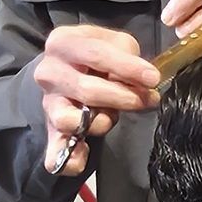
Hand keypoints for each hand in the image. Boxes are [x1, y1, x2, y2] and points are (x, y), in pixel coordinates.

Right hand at [35, 24, 159, 175]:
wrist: (67, 71)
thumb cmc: (96, 56)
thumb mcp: (113, 43)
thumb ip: (127, 56)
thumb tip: (142, 80)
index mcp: (62, 43)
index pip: (95, 54)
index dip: (127, 67)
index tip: (153, 79)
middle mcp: (48, 72)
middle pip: (86, 90)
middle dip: (123, 97)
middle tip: (146, 99)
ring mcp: (48, 103)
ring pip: (71, 121)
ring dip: (100, 122)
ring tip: (112, 115)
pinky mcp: (51, 130)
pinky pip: (56, 151)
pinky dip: (69, 159)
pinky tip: (82, 158)